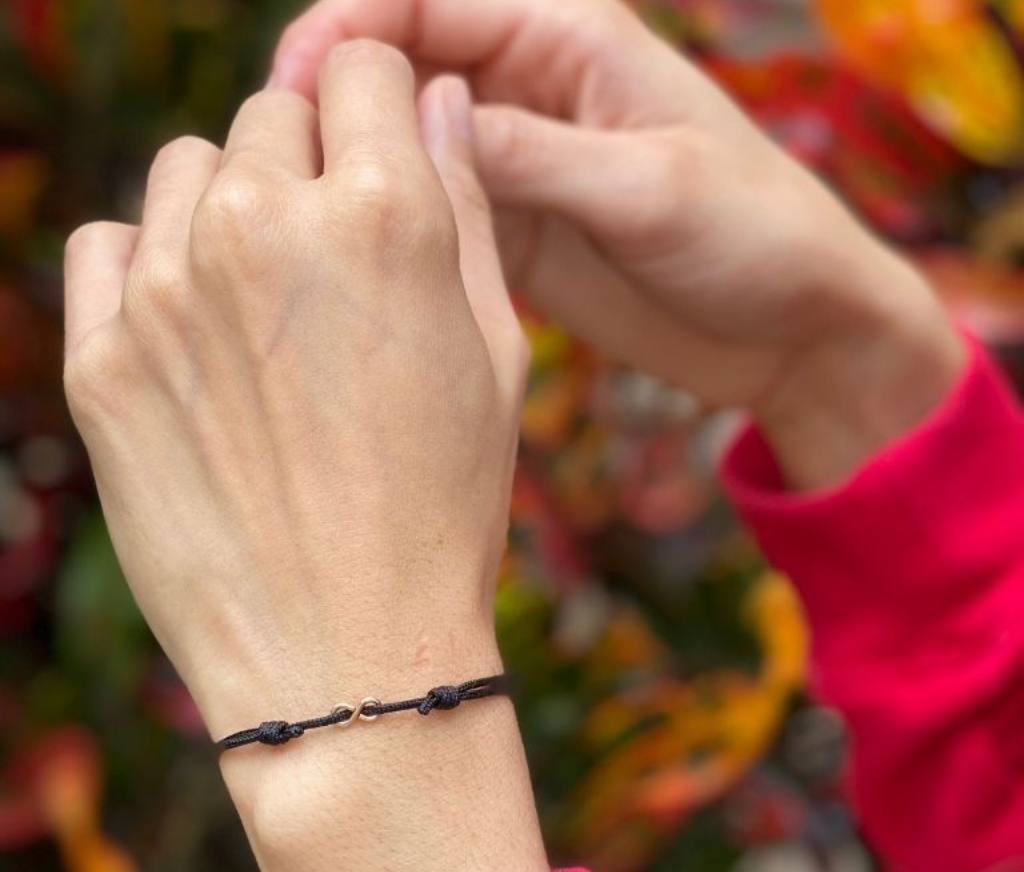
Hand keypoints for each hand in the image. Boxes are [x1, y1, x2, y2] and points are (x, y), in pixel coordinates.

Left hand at [65, 49, 525, 738]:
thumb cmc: (445, 508)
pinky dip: (153, 267)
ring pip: (189, 171)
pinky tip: (199, 338)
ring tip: (270, 311)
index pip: (364, 69)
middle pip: (273, 112)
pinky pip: (110, 247)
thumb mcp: (496, 355)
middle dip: (311, 163)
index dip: (378, 105)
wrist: (349, 651)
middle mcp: (266, 226)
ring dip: (232, 210)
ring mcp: (170, 290)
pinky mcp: (104, 359)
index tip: (377, 151)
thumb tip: (434, 102)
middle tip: (336, 262)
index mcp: (383, 215)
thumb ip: (464, 208)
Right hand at [271, 0, 965, 487]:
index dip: (348, 28)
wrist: (790, 327)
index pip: (428, 0)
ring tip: (301, 216)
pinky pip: (438, 212)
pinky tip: (357, 258)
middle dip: (337, 99)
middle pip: (402, 66)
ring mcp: (518, 163)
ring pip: (408, 145)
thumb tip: (414, 133)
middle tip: (281, 161)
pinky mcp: (517, 229)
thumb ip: (533, 157)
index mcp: (569, 37)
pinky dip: (397, 225)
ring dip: (358, 170)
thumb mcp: (647, 189)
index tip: (292, 83)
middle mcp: (531, 88)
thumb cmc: (750, 234)